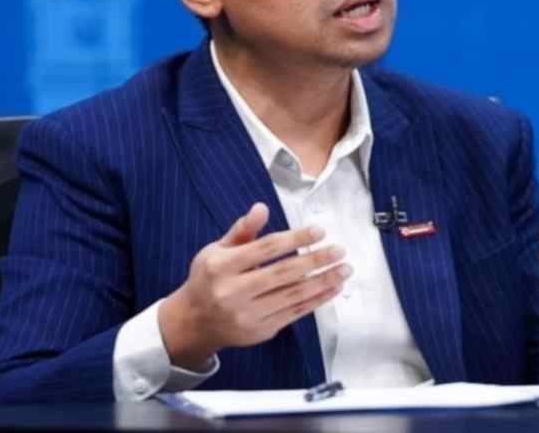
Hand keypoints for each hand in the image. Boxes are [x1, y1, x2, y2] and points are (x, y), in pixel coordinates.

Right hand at [160, 202, 350, 370]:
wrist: (194, 322)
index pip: (265, 249)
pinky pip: (294, 313)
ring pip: (293, 295)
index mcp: (222, 266)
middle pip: (283, 273)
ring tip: (344, 269)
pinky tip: (332, 289)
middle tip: (339, 250)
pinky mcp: (260, 330)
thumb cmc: (208, 279)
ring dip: (323, 281)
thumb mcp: (216, 250)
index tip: (319, 231)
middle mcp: (234, 291)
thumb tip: (262, 208)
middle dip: (315, 260)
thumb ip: (241, 230)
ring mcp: (248, 314)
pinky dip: (316, 300)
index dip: (295, 238)